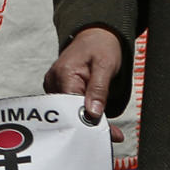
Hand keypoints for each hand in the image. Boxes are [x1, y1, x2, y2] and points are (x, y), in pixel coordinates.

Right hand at [44, 25, 124, 142]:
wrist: (95, 34)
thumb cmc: (101, 46)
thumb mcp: (106, 66)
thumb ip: (99, 90)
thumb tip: (92, 113)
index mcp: (64, 74)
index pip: (72, 107)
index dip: (89, 121)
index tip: (110, 133)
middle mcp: (54, 81)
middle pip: (69, 112)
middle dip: (91, 125)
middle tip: (115, 135)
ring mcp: (54, 86)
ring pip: (69, 112)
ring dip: (89, 121)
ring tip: (110, 129)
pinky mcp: (58, 89)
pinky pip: (70, 106)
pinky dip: (84, 113)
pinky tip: (97, 118)